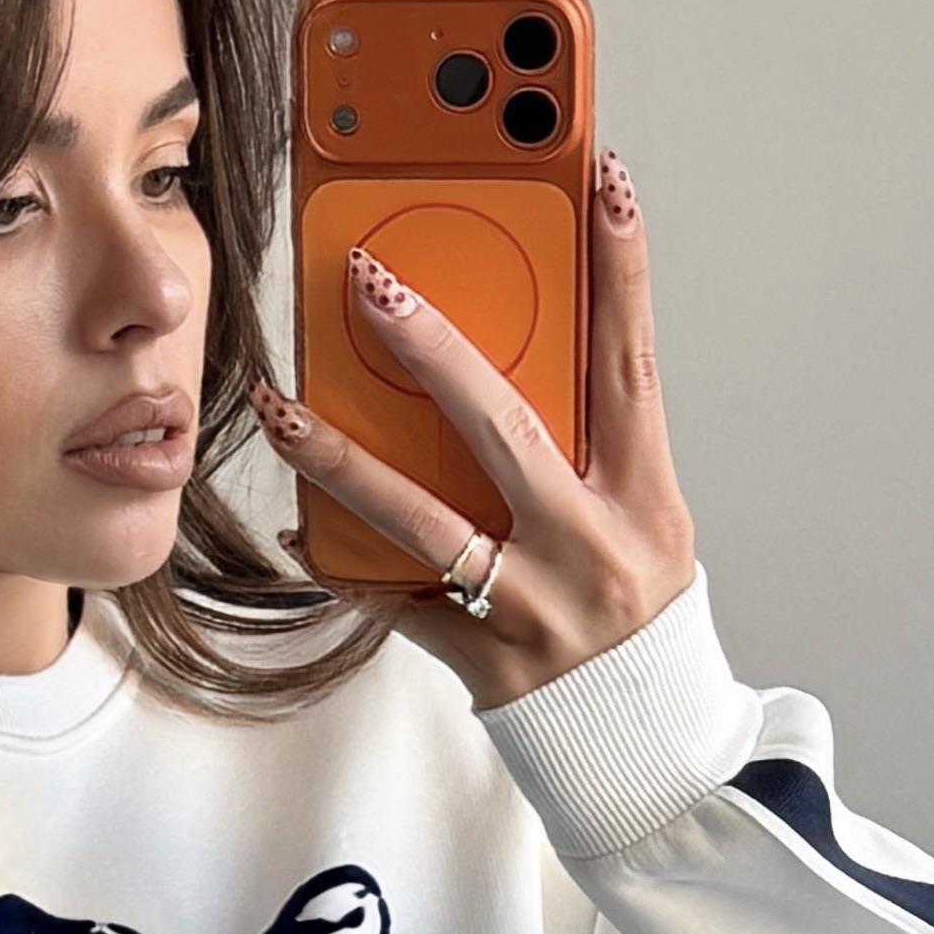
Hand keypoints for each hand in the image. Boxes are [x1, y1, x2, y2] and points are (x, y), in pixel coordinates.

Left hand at [246, 146, 696, 709]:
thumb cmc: (638, 623)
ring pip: (424, 520)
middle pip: (505, 427)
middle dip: (432, 349)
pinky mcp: (482, 660)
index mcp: (643, 500)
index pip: (631, 364)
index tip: (602, 179)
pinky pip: (395, 602)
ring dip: (343, 459)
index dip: (622, 270)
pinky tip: (296, 528)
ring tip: (282, 406)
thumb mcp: (642, 525)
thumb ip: (588, 450)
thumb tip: (520, 357)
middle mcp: (589, 548)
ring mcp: (532, 607)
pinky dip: (342, 564)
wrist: (651, 754)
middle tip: (370, 281)